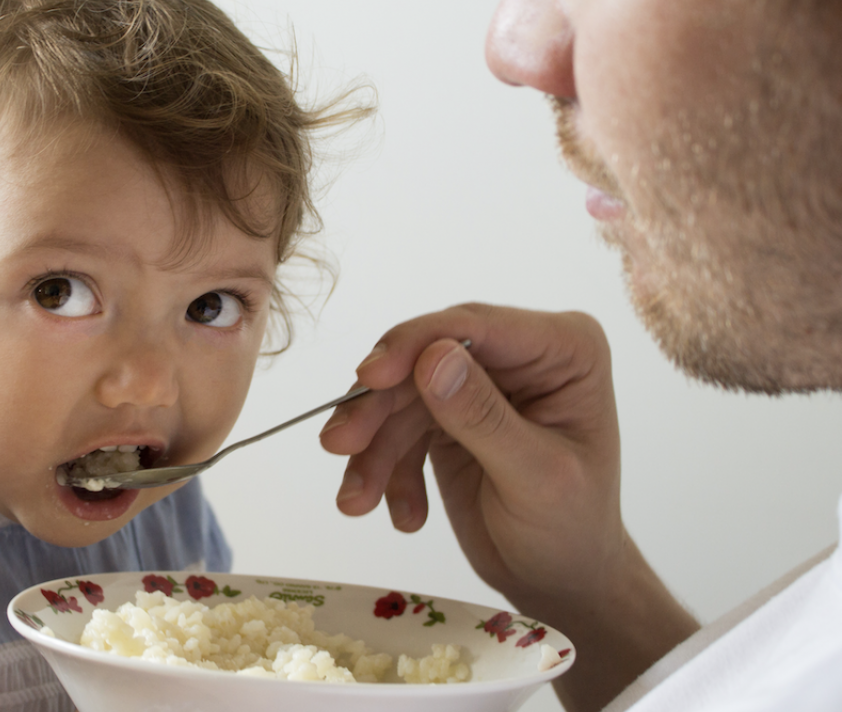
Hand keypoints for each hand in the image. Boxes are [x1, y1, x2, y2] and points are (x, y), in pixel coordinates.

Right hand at [321, 304, 621, 601]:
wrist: (558, 581)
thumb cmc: (570, 532)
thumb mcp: (535, 477)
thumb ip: (483, 417)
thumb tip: (433, 357)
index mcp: (565, 350)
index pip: (477, 327)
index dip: (415, 345)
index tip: (368, 378)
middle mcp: (520, 355)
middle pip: (424, 357)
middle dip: (379, 406)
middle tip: (339, 445)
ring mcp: (480, 383)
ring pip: (400, 395)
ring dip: (373, 449)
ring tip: (357, 501)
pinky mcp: (446, 414)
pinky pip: (397, 427)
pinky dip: (386, 470)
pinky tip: (404, 515)